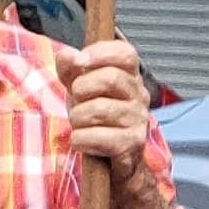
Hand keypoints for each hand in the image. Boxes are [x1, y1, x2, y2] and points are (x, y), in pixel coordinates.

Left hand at [52, 40, 162, 182]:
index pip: (125, 53)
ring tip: (80, 124)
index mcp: (128, 76)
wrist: (109, 156)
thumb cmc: (95, 117)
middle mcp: (139, 96)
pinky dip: (80, 139)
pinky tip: (84, 141)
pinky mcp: (131, 144)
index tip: (80, 61)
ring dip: (77, 118)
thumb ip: (71, 67)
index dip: (101, 52)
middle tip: (76, 99)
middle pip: (111, 78)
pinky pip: (97, 136)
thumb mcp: (79, 86)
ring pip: (98, 109)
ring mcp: (138, 120)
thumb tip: (68, 56)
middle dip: (82, 88)